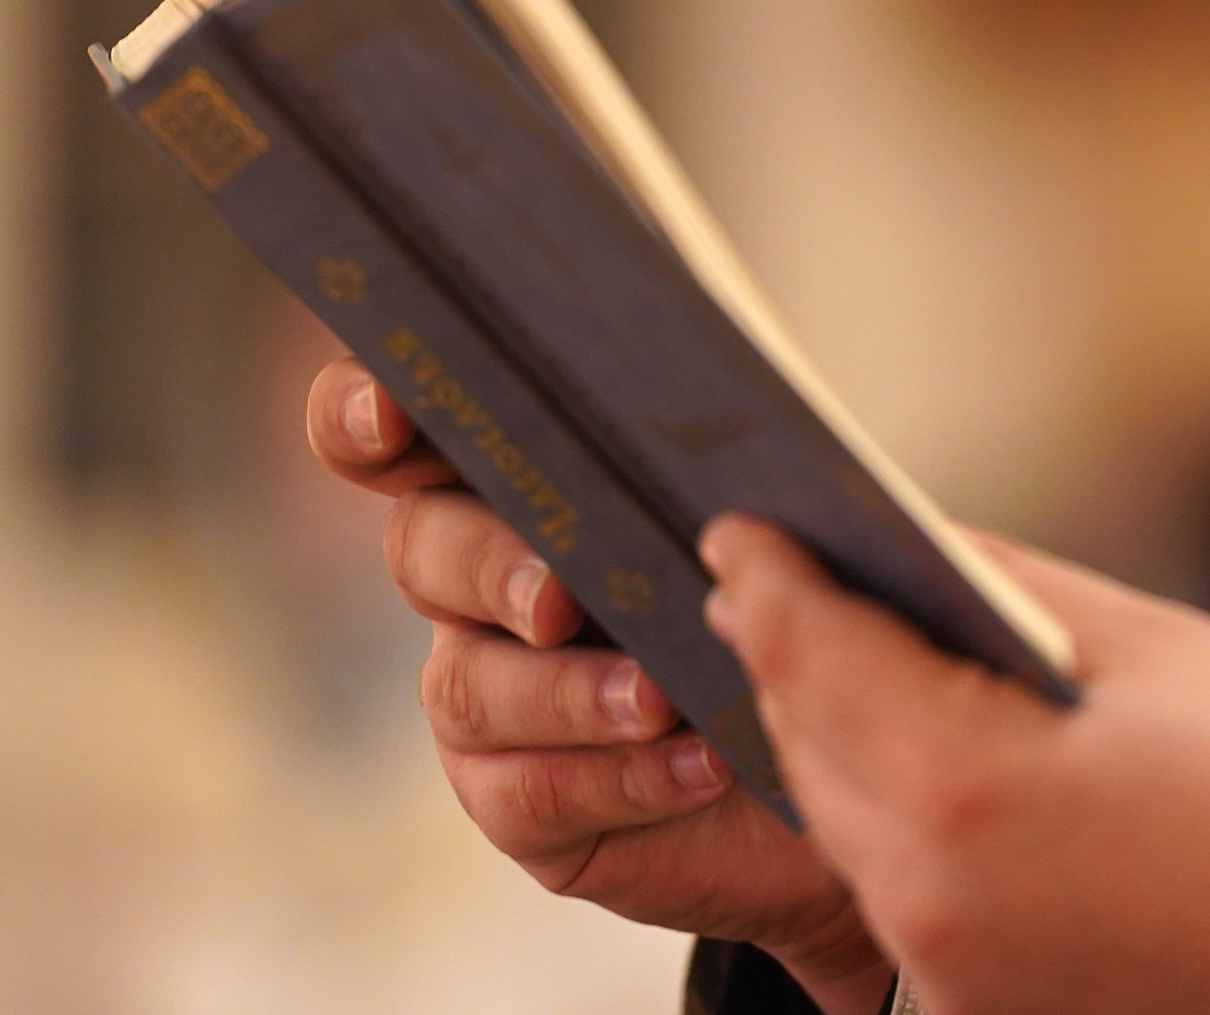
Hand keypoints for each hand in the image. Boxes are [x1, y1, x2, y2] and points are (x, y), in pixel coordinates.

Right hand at [305, 361, 890, 1014]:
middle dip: (487, 566)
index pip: (396, 424)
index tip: (393, 416)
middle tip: (559, 601)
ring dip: (567, 694)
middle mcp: (475, 574)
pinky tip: (698, 763)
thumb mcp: (781, 509)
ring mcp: (483, 688)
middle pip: (420, 547)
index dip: (364, 413)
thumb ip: (725, 469)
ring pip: (468, 686)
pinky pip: (530, 792)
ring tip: (661, 699)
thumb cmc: (802, 590)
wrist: (846, 746)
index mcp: (516, 472)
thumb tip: (713, 468)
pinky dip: (621, 776)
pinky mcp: (515, 797)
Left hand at [702, 516, 1209, 1014]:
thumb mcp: (1156, 652)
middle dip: (793, 655)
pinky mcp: (974, 1008)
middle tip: (780, 579)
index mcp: (961, 783)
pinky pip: (901, 892)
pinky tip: (944, 772)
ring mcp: (944, 965)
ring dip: (842, 741)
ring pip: (846, 824)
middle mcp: (923, 890)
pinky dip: (902, 824)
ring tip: (859, 663)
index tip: (740, 533)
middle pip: (808, 743)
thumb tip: (913, 545)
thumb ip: (1009, 591)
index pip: (809, 655)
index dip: (766, 580)